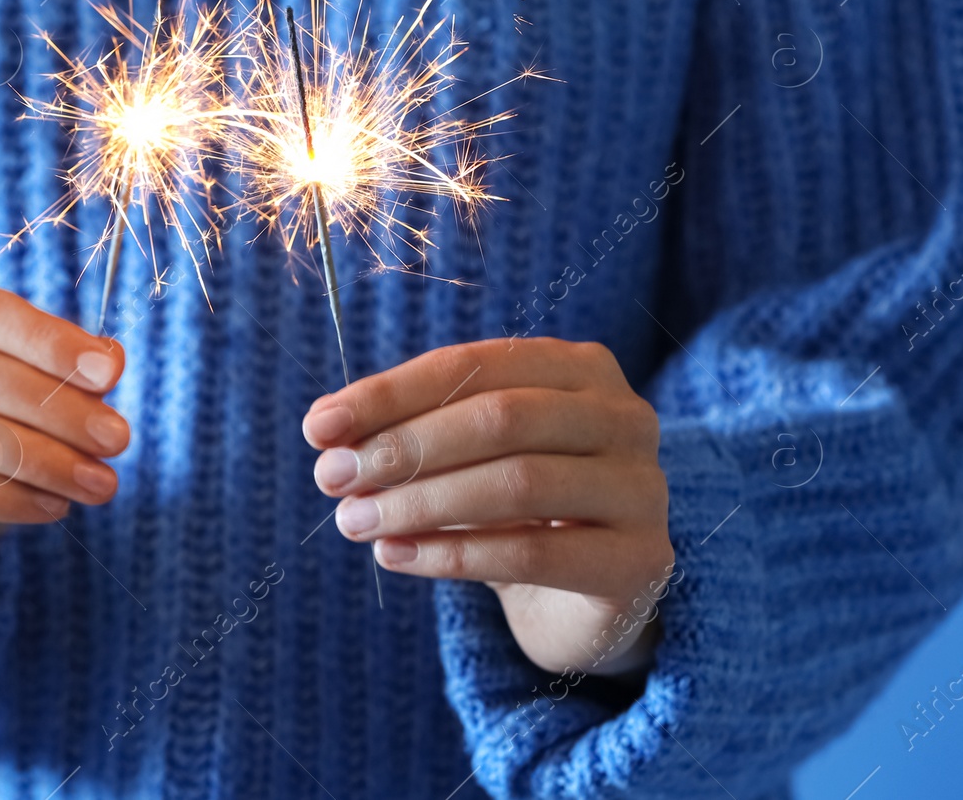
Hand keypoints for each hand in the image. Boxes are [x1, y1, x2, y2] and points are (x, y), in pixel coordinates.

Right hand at [0, 282, 127, 665]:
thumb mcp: (7, 415)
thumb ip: (49, 379)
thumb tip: (109, 357)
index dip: (46, 337)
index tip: (110, 374)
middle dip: (53, 402)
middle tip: (117, 439)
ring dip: (41, 455)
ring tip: (98, 482)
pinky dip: (5, 495)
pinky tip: (51, 509)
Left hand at [303, 337, 671, 675]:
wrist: (588, 597)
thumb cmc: (516, 506)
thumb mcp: (464, 455)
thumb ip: (408, 431)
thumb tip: (326, 429)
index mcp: (579, 368)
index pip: (473, 364)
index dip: (390, 393)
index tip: (319, 427)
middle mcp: (624, 416)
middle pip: (500, 417)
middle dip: (403, 447)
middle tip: (332, 479)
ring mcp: (643, 488)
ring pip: (516, 483)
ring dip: (420, 502)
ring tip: (353, 521)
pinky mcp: (641, 561)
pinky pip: (532, 552)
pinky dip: (451, 555)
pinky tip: (395, 557)